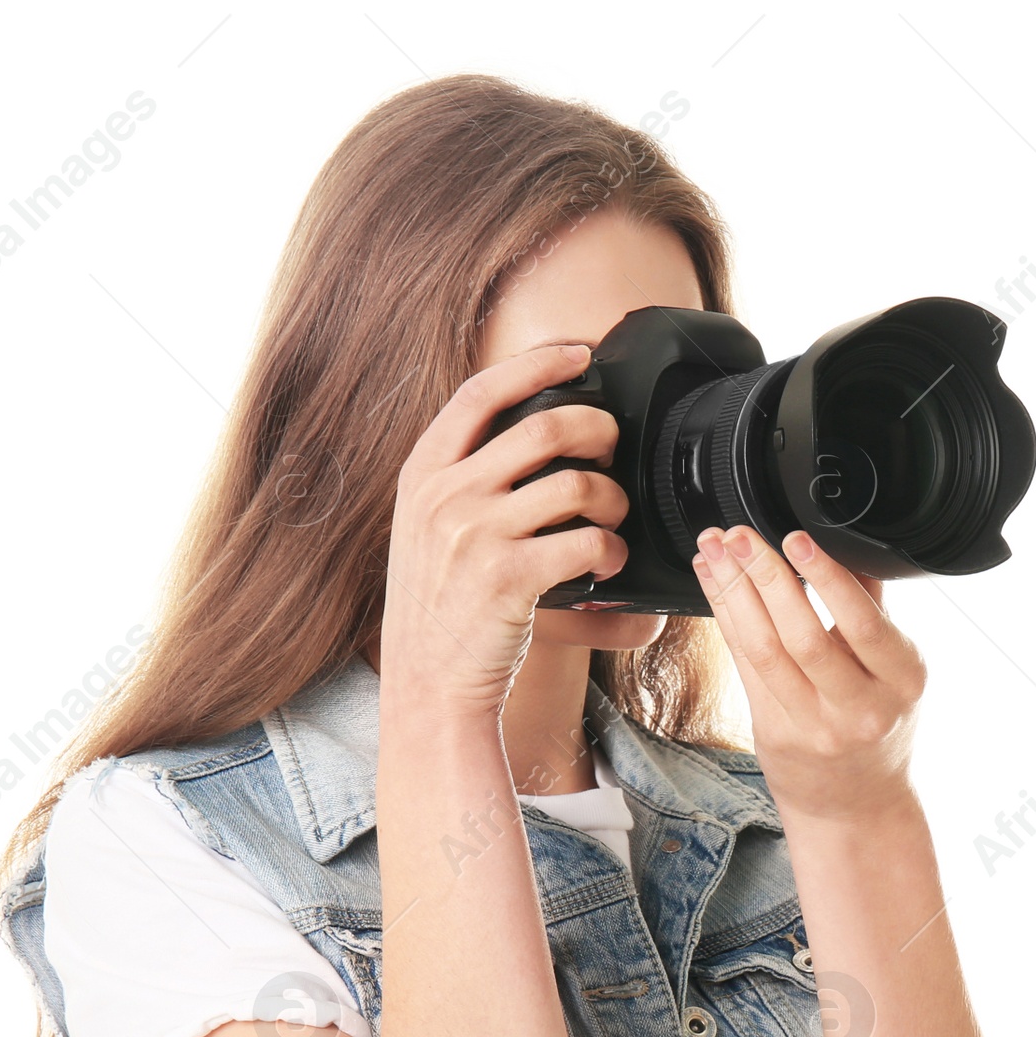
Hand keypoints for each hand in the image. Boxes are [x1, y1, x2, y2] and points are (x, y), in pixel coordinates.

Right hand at [380, 344, 627, 719]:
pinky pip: (586, 541)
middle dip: (596, 428)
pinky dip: (611, 549)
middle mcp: (444, 497)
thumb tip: (528, 429)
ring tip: (613, 518)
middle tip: (611, 446)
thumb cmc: (439, 606)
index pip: (481, 393)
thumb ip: (461, 477)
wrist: (428, 682)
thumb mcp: (426, 527)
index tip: (579, 353)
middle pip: (542, 427)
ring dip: (611, 498)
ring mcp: (475, 536)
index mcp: (422, 474)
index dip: (536, 364)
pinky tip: (608, 562)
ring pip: (575, 483)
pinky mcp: (510, 578)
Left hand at [691, 525, 926, 823]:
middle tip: (741, 536)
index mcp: (902, 681)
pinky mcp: (775, 733)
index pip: (863, 623)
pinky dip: (726, 618)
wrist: (857, 805)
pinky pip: (744, 666)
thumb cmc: (879, 727)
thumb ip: (873, 612)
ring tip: (716, 551)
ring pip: (765, 650)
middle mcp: (861, 709)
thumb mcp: (896, 673)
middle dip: (767, 578)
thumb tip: (848, 544)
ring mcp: (815, 726)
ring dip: (733, 593)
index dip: (826, 578)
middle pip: (804, 636)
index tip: (797, 538)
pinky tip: (714, 584)